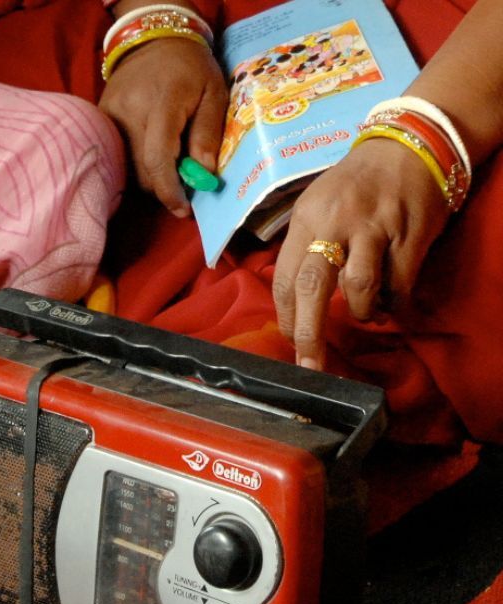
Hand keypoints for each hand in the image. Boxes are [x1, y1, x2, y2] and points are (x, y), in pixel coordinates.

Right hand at [98, 37, 227, 215]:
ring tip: (168, 163)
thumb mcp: (214, 93)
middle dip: (163, 186)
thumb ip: (208, 133)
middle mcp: (129, 111)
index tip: (182, 210)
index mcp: (162, 102)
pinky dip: (134, 164)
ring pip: (126, 168)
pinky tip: (148, 153)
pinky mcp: (99, 118)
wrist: (155, 40)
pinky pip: (116, 155)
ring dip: (148, 176)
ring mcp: (109, 115)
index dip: (169, 191)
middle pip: (141, 172)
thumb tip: (204, 174)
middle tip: (184, 181)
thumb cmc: (191, 68)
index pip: (158, 159)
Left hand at [272, 139, 451, 369]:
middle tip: (310, 365)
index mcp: (307, 219)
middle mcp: (336, 224)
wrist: (408, 146)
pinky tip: (391, 301)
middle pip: (313, 286)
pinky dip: (394, 303)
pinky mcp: (410, 236)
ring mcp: (374, 229)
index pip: (285, 277)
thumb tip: (295, 297)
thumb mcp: (317, 205)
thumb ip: (305, 246)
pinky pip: (399, 285)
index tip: (290, 342)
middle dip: (308, 333)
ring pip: (359, 288)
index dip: (286, 316)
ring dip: (361, 313)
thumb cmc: (355, 184)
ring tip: (366, 314)